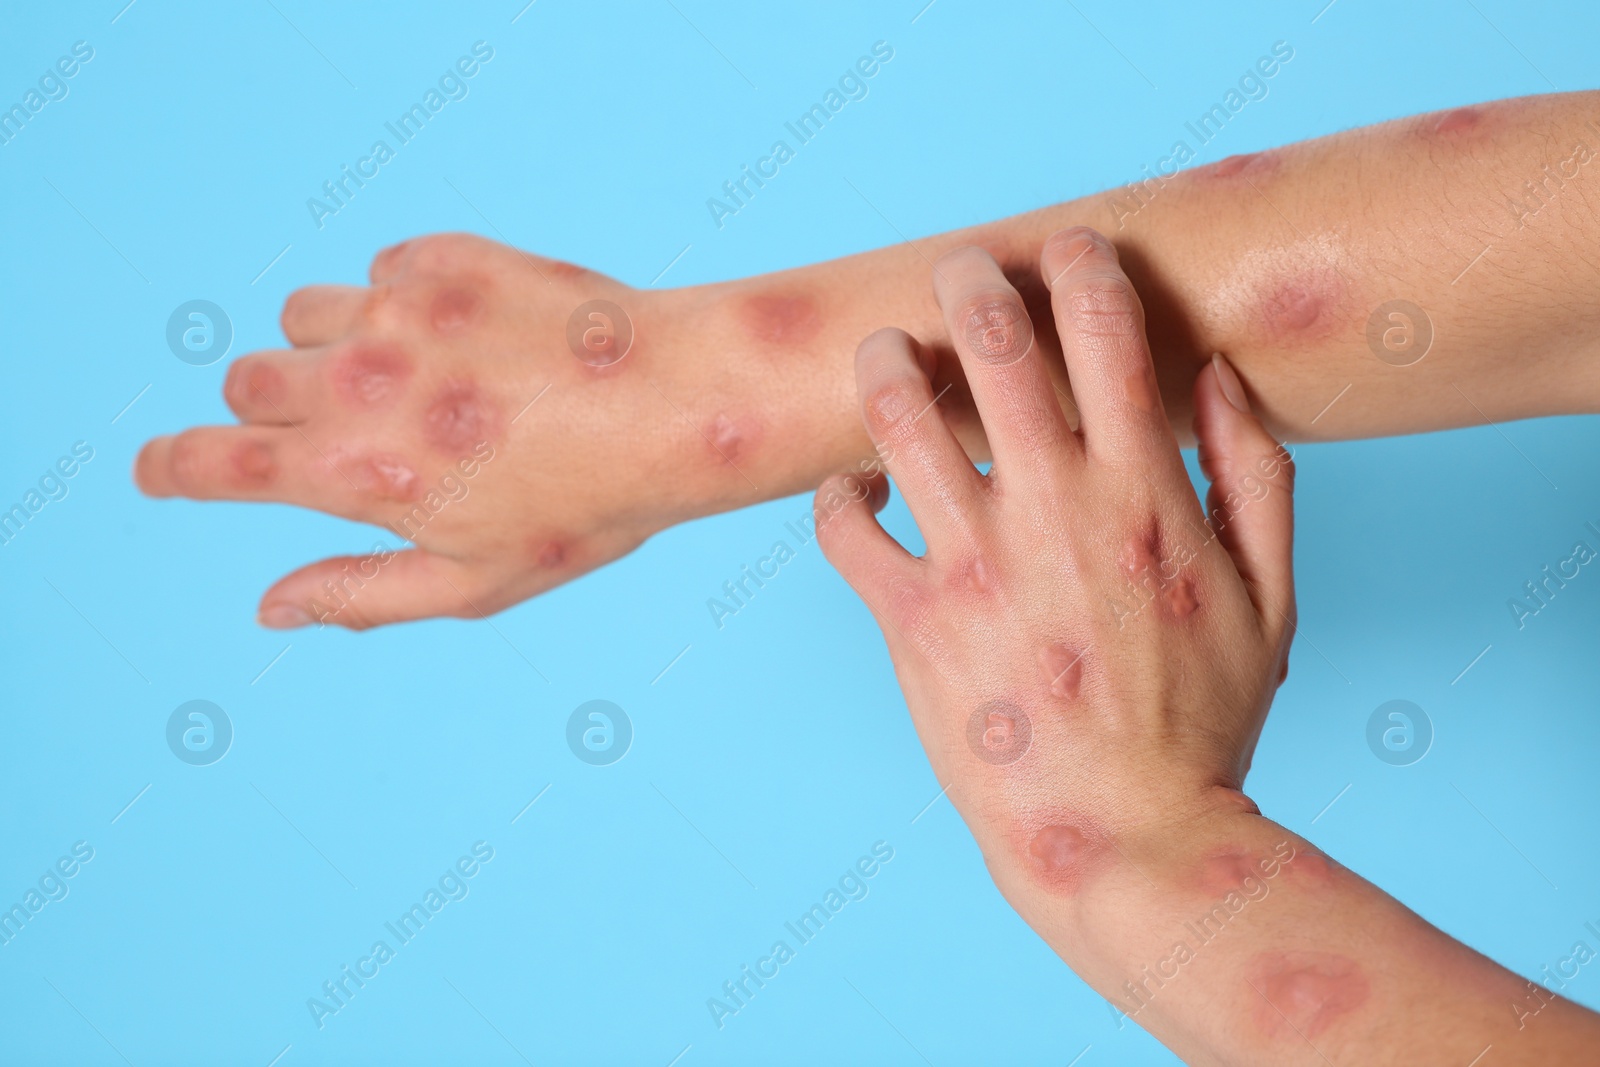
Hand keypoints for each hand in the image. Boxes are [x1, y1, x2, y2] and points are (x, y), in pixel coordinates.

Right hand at [136, 233, 712, 628]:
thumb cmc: (586, 508)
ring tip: (416, 385)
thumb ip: (358, 593)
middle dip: (271, 413)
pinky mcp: (444, 259)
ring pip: (301, 316)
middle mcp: (357, 380)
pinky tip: (468, 340)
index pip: (213, 463)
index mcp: (353, 471)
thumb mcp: (474, 583)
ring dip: (328, 350)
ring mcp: (398, 311)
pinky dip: (398, 305)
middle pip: (246, 381)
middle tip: (351, 438)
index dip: (171, 468)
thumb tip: (271, 608)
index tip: (159, 470)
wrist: (677, 404)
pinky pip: (378, 274)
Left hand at [816, 227, 1295, 903]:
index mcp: (1144, 491)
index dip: (1080, 266)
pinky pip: (842, 528)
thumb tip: (1216, 377)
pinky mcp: (910, 619)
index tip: (1065, 252)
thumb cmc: (1204, 722)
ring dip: (886, 364)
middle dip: (970, 281)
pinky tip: (857, 491)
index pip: (1105, 329)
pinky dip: (839, 496)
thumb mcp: (1272, 600)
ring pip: (898, 415)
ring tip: (887, 354)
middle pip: (992, 343)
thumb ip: (1256, 476)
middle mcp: (1051, 508)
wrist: (1123, 834)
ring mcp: (972, 562)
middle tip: (959, 270)